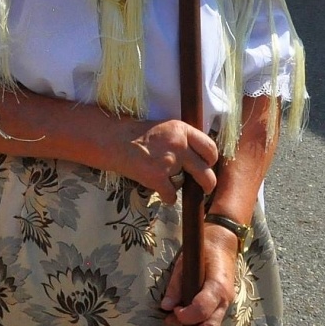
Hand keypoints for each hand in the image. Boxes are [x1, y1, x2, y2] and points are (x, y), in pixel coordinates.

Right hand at [101, 118, 217, 202]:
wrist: (114, 140)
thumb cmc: (138, 135)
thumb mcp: (165, 128)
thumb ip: (183, 139)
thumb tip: (199, 157)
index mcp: (182, 129)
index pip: (210, 147)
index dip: (211, 160)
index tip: (207, 165)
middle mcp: (179, 144)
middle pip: (206, 171)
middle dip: (208, 183)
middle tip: (205, 187)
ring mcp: (168, 161)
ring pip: (185, 184)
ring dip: (178, 186)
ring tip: (165, 179)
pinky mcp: (157, 177)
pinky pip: (171, 195)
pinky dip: (166, 197)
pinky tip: (159, 190)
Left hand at [161, 224, 240, 325]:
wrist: (224, 242)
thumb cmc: (204, 248)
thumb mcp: (186, 261)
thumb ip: (176, 284)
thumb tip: (165, 306)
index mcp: (217, 285)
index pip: (203, 308)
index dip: (187, 315)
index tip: (174, 312)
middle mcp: (224, 298)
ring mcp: (225, 303)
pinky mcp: (221, 305)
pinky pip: (211, 321)